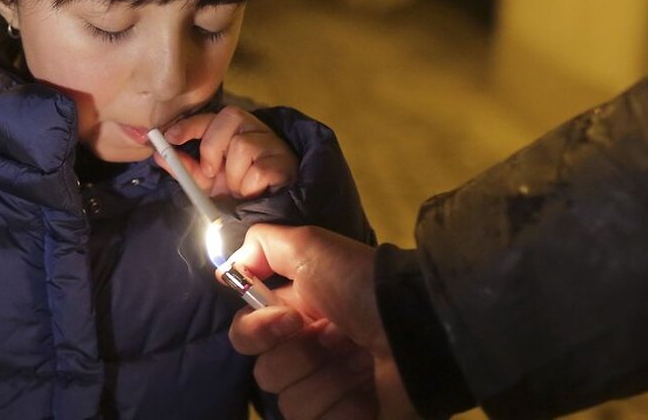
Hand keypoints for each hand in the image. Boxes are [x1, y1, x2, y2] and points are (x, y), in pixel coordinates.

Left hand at [157, 106, 296, 197]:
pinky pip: (258, 170)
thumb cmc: (236, 190)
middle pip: (230, 117)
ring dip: (233, 174)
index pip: (212, 116)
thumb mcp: (205, 180)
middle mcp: (254, 130)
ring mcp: (272, 144)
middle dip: (212, 147)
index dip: (190, 124)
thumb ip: (184, 167)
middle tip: (210, 171)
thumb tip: (159, 155)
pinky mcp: (284, 163)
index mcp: (234, 130)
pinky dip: (248, 186)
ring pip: (243, 145)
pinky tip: (252, 192)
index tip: (170, 137)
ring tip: (238, 187)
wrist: (268, 213)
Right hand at [225, 225, 418, 419]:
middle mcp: (308, 355)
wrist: (419, 328)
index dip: (257, 331)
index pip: (247, 336)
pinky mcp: (345, 419)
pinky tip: (367, 391)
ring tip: (360, 362)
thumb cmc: (363, 287)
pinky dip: (344, 409)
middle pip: (267, 373)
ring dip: (328, 380)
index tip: (289, 320)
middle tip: (336, 337)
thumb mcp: (310, 247)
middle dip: (300, 356)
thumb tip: (227, 269)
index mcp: (296, 317)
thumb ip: (261, 246)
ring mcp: (329, 393)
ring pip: (292, 403)